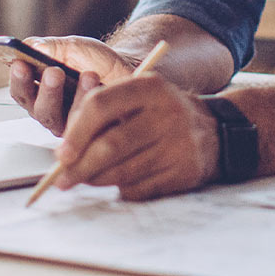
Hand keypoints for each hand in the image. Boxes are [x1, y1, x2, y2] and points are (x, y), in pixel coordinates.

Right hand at [7, 36, 135, 134]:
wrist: (125, 69)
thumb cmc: (94, 60)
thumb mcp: (72, 47)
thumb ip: (52, 47)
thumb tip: (32, 46)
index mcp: (37, 91)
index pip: (20, 90)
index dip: (18, 79)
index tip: (20, 64)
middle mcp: (48, 112)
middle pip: (37, 109)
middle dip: (45, 90)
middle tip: (54, 72)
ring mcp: (67, 126)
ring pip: (60, 120)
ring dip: (72, 98)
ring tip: (86, 75)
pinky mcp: (87, 135)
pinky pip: (84, 126)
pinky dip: (90, 104)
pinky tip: (98, 85)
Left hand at [54, 75, 219, 200]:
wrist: (214, 131)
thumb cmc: (160, 114)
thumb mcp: (139, 98)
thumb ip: (104, 115)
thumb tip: (65, 153)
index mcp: (150, 86)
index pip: (101, 105)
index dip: (76, 132)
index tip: (61, 155)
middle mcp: (167, 112)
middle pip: (111, 145)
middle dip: (81, 166)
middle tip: (62, 179)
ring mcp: (179, 143)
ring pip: (123, 171)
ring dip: (96, 180)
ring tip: (84, 180)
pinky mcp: (184, 171)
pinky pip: (141, 188)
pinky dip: (122, 189)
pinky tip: (118, 183)